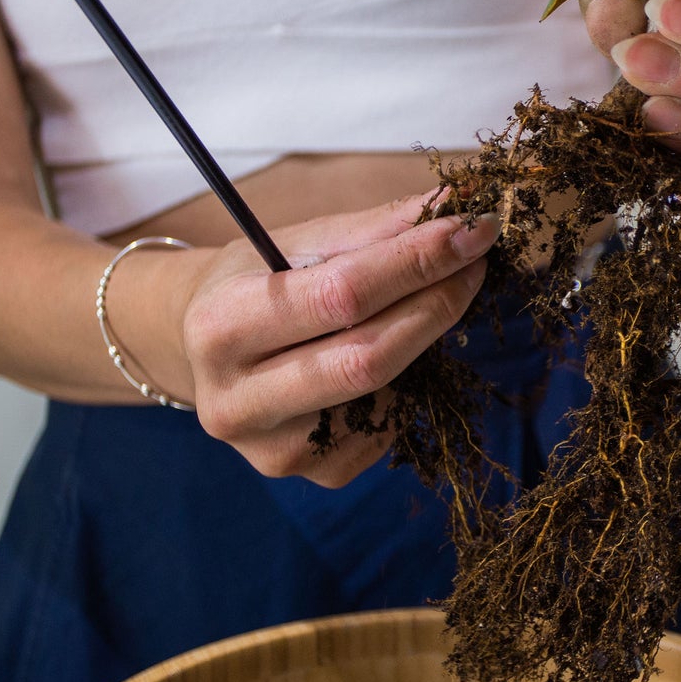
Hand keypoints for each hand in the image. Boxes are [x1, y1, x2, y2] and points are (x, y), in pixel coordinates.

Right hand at [178, 190, 494, 485]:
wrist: (205, 352)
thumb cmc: (255, 283)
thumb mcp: (296, 242)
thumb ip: (374, 230)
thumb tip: (457, 206)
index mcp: (221, 326)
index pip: (340, 296)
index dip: (415, 262)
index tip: (471, 231)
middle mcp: (237, 400)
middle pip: (367, 358)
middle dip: (436, 304)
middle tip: (475, 264)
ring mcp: (275, 449)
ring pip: (386, 396)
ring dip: (426, 343)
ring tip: (433, 301)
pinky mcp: (314, 474)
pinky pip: (389, 427)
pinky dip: (410, 383)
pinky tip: (398, 354)